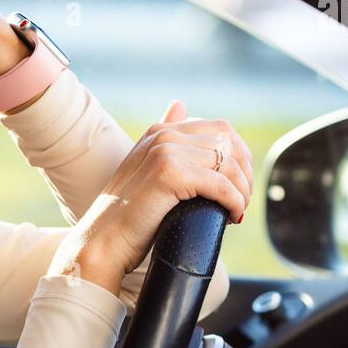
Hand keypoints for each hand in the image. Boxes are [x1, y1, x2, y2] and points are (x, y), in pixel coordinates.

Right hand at [49, 100, 253, 293]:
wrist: (103, 241)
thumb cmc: (128, 215)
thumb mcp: (147, 169)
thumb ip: (166, 141)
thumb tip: (180, 105)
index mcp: (160, 132)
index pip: (221, 130)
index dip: (240, 156)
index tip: (239, 185)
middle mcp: (163, 136)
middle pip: (229, 144)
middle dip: (244, 174)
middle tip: (241, 201)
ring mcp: (165, 152)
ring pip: (229, 166)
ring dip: (242, 191)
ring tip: (236, 212)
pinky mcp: (170, 174)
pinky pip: (221, 185)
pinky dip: (234, 202)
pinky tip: (232, 216)